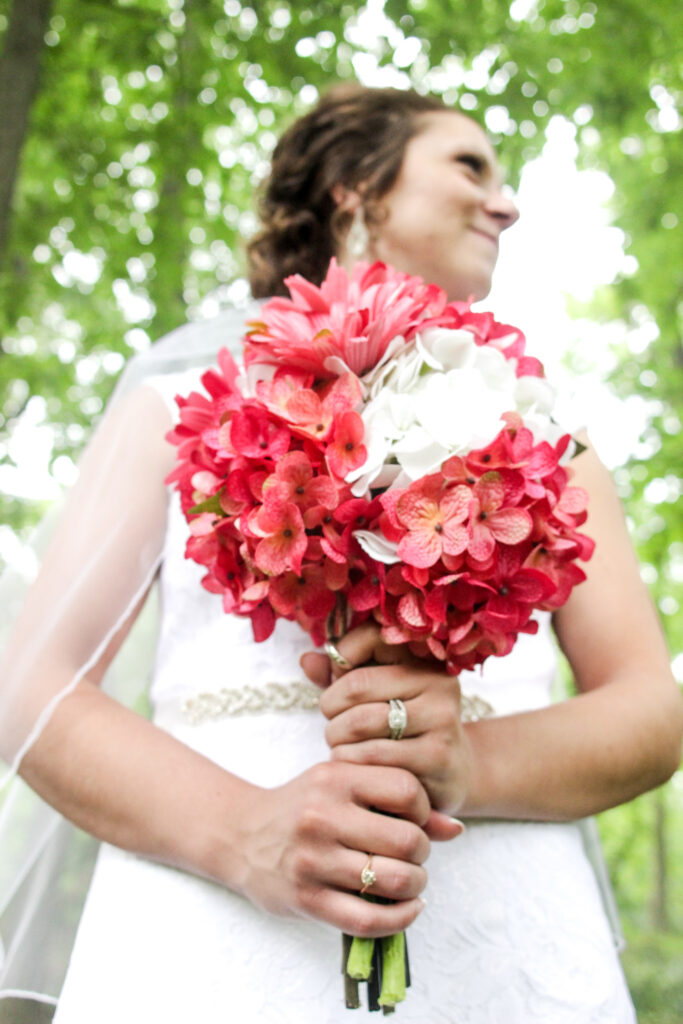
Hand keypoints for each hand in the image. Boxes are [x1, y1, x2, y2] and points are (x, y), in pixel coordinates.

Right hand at [236, 760, 444, 937]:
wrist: (241, 835)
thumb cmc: (303, 806)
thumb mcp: (342, 786)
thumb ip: (397, 801)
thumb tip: (456, 829)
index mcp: (335, 778)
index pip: (406, 790)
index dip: (423, 810)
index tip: (414, 820)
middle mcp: (322, 816)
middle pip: (407, 840)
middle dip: (421, 853)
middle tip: (413, 855)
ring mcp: (312, 859)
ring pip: (393, 881)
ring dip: (415, 886)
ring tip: (410, 882)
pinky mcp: (306, 898)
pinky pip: (368, 919)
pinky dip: (400, 919)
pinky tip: (407, 909)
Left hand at [301, 624, 472, 813]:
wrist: (453, 772)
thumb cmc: (403, 726)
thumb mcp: (375, 693)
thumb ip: (341, 674)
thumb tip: (306, 660)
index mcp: (424, 658)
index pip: (370, 637)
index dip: (340, 656)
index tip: (336, 677)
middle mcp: (438, 683)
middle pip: (357, 686)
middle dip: (330, 706)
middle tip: (331, 719)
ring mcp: (441, 719)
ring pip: (360, 723)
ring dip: (336, 737)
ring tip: (339, 742)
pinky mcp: (436, 756)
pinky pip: (371, 755)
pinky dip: (349, 761)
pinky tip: (353, 763)